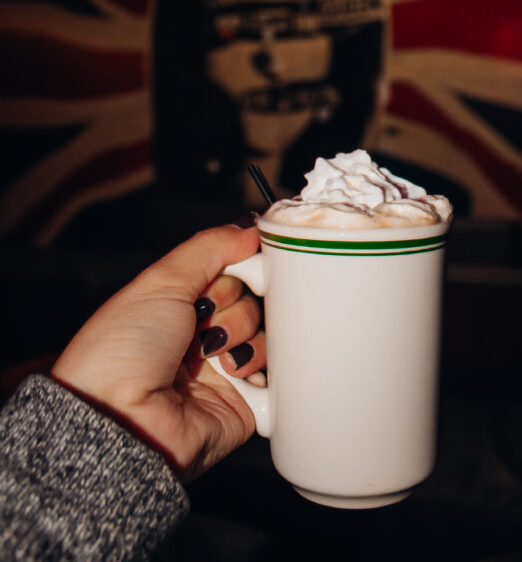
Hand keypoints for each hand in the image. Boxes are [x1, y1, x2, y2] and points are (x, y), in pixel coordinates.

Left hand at [51, 223, 264, 481]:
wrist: (120, 420)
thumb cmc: (124, 349)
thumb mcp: (162, 281)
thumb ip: (209, 247)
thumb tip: (249, 226)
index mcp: (181, 305)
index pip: (232, 272)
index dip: (240, 267)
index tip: (246, 265)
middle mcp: (202, 336)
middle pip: (251, 300)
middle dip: (232, 305)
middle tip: (205, 319)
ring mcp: (223, 370)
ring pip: (265, 334)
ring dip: (240, 338)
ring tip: (211, 356)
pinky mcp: (244, 405)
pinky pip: (275, 378)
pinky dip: (261, 371)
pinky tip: (233, 374)